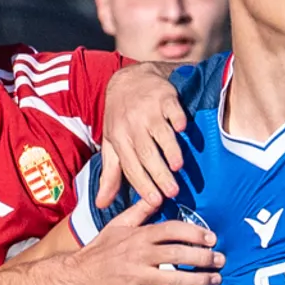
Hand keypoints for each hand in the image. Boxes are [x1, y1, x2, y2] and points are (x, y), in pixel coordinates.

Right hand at [58, 199, 222, 284]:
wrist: (75, 278)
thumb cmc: (99, 251)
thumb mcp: (116, 226)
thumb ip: (139, 211)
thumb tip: (157, 195)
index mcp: (137, 235)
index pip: (171, 230)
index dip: (195, 233)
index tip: (211, 238)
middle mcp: (139, 255)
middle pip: (178, 254)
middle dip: (204, 258)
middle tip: (221, 260)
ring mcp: (137, 277)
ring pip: (176, 280)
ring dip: (200, 281)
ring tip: (216, 280)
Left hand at [98, 63, 185, 206]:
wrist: (129, 79)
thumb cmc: (121, 118)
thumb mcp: (112, 144)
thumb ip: (110, 174)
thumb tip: (101, 204)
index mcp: (119, 138)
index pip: (131, 166)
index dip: (143, 184)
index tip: (155, 202)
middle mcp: (132, 124)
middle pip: (146, 153)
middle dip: (159, 174)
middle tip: (173, 192)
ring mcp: (149, 110)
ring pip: (160, 133)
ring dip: (170, 150)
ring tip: (179, 167)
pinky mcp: (165, 97)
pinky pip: (173, 110)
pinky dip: (178, 119)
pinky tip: (183, 130)